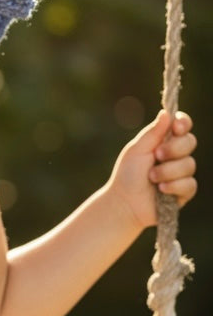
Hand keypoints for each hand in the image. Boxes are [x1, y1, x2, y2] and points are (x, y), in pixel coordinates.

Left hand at [109, 110, 196, 228]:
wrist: (124, 202)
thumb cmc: (127, 175)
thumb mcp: (137, 150)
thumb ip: (152, 133)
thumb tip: (166, 113)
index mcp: (163, 142)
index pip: (182, 126)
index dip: (183, 124)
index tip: (176, 127)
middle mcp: (176, 155)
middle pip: (190, 142)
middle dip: (173, 149)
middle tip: (156, 156)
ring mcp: (182, 173)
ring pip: (190, 164)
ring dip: (167, 171)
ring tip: (151, 178)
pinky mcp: (184, 191)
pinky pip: (190, 184)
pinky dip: (173, 186)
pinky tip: (161, 189)